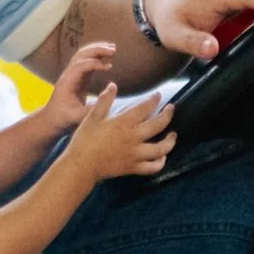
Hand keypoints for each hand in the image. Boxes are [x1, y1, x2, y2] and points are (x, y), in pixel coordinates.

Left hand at [41, 41, 118, 130]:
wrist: (52, 119)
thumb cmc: (62, 119)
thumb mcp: (76, 117)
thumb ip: (90, 109)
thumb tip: (106, 100)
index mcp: (66, 82)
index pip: (80, 66)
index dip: (94, 63)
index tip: (109, 66)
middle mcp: (68, 75)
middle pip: (81, 55)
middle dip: (97, 50)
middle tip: (113, 49)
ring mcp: (73, 74)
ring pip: (83, 55)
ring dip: (97, 50)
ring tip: (113, 48)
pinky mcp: (78, 77)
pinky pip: (87, 62)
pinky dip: (97, 57)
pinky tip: (108, 58)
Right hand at [60, 86, 176, 181]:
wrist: (81, 166)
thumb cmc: (84, 140)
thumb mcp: (92, 118)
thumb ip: (103, 101)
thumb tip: (113, 85)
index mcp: (123, 124)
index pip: (144, 108)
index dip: (154, 100)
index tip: (158, 95)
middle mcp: (133, 138)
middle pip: (158, 125)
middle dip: (167, 115)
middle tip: (171, 108)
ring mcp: (135, 154)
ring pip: (160, 149)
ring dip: (170, 142)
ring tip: (173, 135)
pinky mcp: (133, 168)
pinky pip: (152, 167)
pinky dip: (160, 162)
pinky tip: (162, 157)